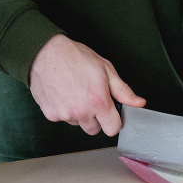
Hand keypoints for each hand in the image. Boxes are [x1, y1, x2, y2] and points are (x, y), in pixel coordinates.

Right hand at [29, 34, 145, 135]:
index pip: (113, 129)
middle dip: (95, 118)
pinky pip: (63, 119)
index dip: (113, 120)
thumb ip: (123, 91)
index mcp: (98, 102)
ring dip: (79, 114)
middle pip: (94, 129)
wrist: (45, 52)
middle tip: (90, 98)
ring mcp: (65, 114)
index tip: (110, 113)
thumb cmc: (74, 57)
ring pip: (78, 124)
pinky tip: (64, 94)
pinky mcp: (51, 114)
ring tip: (75, 92)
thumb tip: (138, 103)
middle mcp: (81, 111)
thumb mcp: (106, 69)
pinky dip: (64, 110)